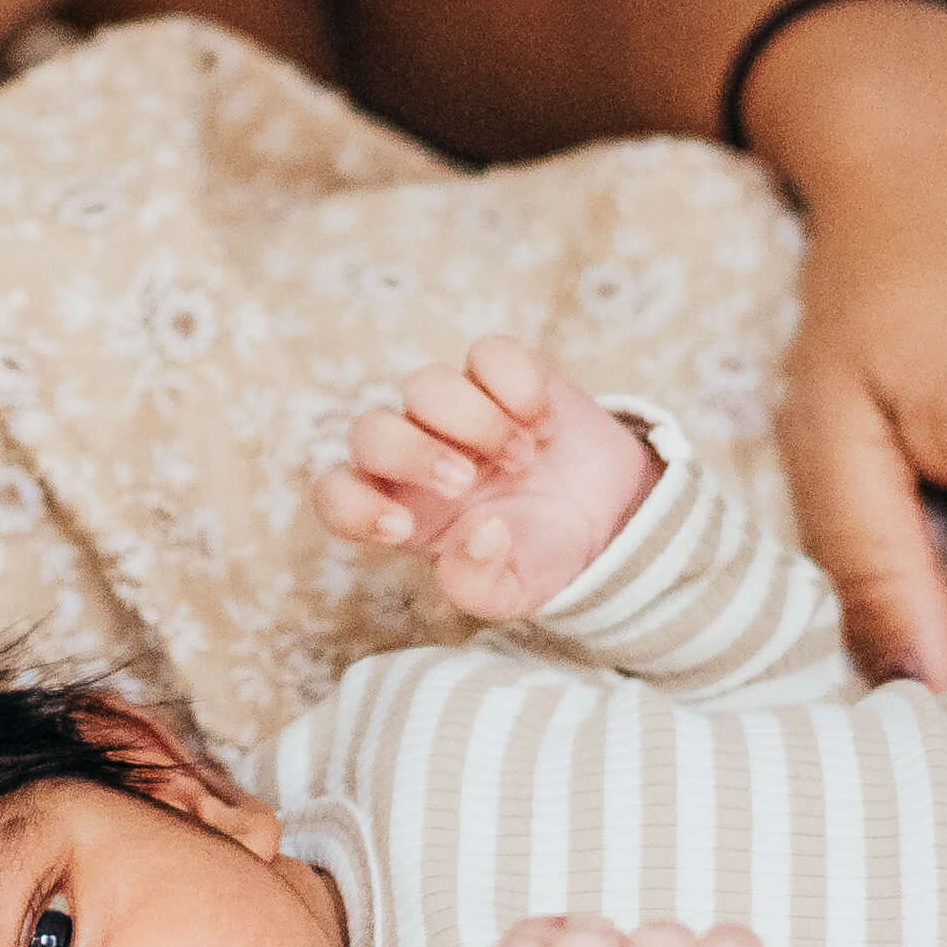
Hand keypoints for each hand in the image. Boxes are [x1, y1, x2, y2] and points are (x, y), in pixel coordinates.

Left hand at [318, 338, 659, 619]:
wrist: (609, 518)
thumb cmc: (541, 555)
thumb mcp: (514, 593)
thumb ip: (480, 584)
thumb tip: (476, 536)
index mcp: (402, 511)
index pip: (336, 496)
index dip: (352, 506)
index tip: (403, 528)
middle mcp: (418, 454)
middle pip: (368, 431)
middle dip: (412, 454)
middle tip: (465, 484)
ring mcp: (458, 410)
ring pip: (425, 384)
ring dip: (476, 424)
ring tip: (523, 460)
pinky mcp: (504, 375)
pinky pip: (488, 353)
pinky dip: (518, 387)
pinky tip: (545, 426)